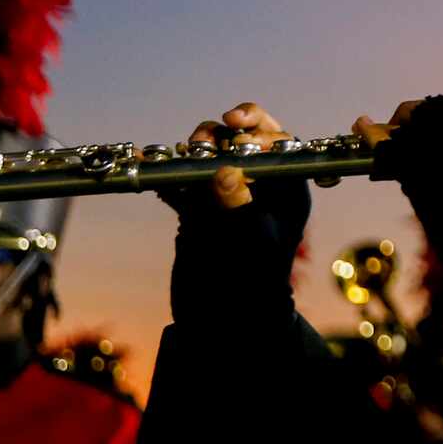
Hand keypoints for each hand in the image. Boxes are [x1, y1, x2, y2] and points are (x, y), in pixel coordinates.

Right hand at [165, 103, 313, 325]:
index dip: (258, 127)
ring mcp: (226, 194)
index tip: (237, 128)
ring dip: (195, 150)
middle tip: (204, 141)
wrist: (225, 316)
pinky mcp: (196, 207)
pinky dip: (169, 175)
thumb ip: (238, 206)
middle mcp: (258, 185)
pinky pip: (182, 182)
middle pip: (240, 140)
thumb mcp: (252, 241)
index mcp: (287, 188)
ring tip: (185, 157)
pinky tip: (155, 171)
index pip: (279, 141)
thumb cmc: (254, 282)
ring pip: (208, 156)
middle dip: (220, 133)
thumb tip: (225, 171)